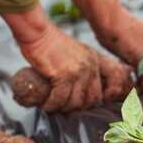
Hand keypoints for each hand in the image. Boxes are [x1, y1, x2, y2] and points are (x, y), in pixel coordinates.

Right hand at [19, 29, 133, 111]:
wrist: (39, 34)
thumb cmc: (52, 44)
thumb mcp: (76, 54)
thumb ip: (82, 68)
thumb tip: (80, 89)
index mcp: (95, 62)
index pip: (103, 89)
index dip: (93, 101)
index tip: (81, 104)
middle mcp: (90, 67)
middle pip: (91, 99)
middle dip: (77, 107)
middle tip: (65, 107)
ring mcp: (78, 72)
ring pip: (76, 102)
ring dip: (63, 107)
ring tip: (54, 106)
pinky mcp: (63, 75)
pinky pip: (60, 99)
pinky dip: (52, 104)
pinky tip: (46, 104)